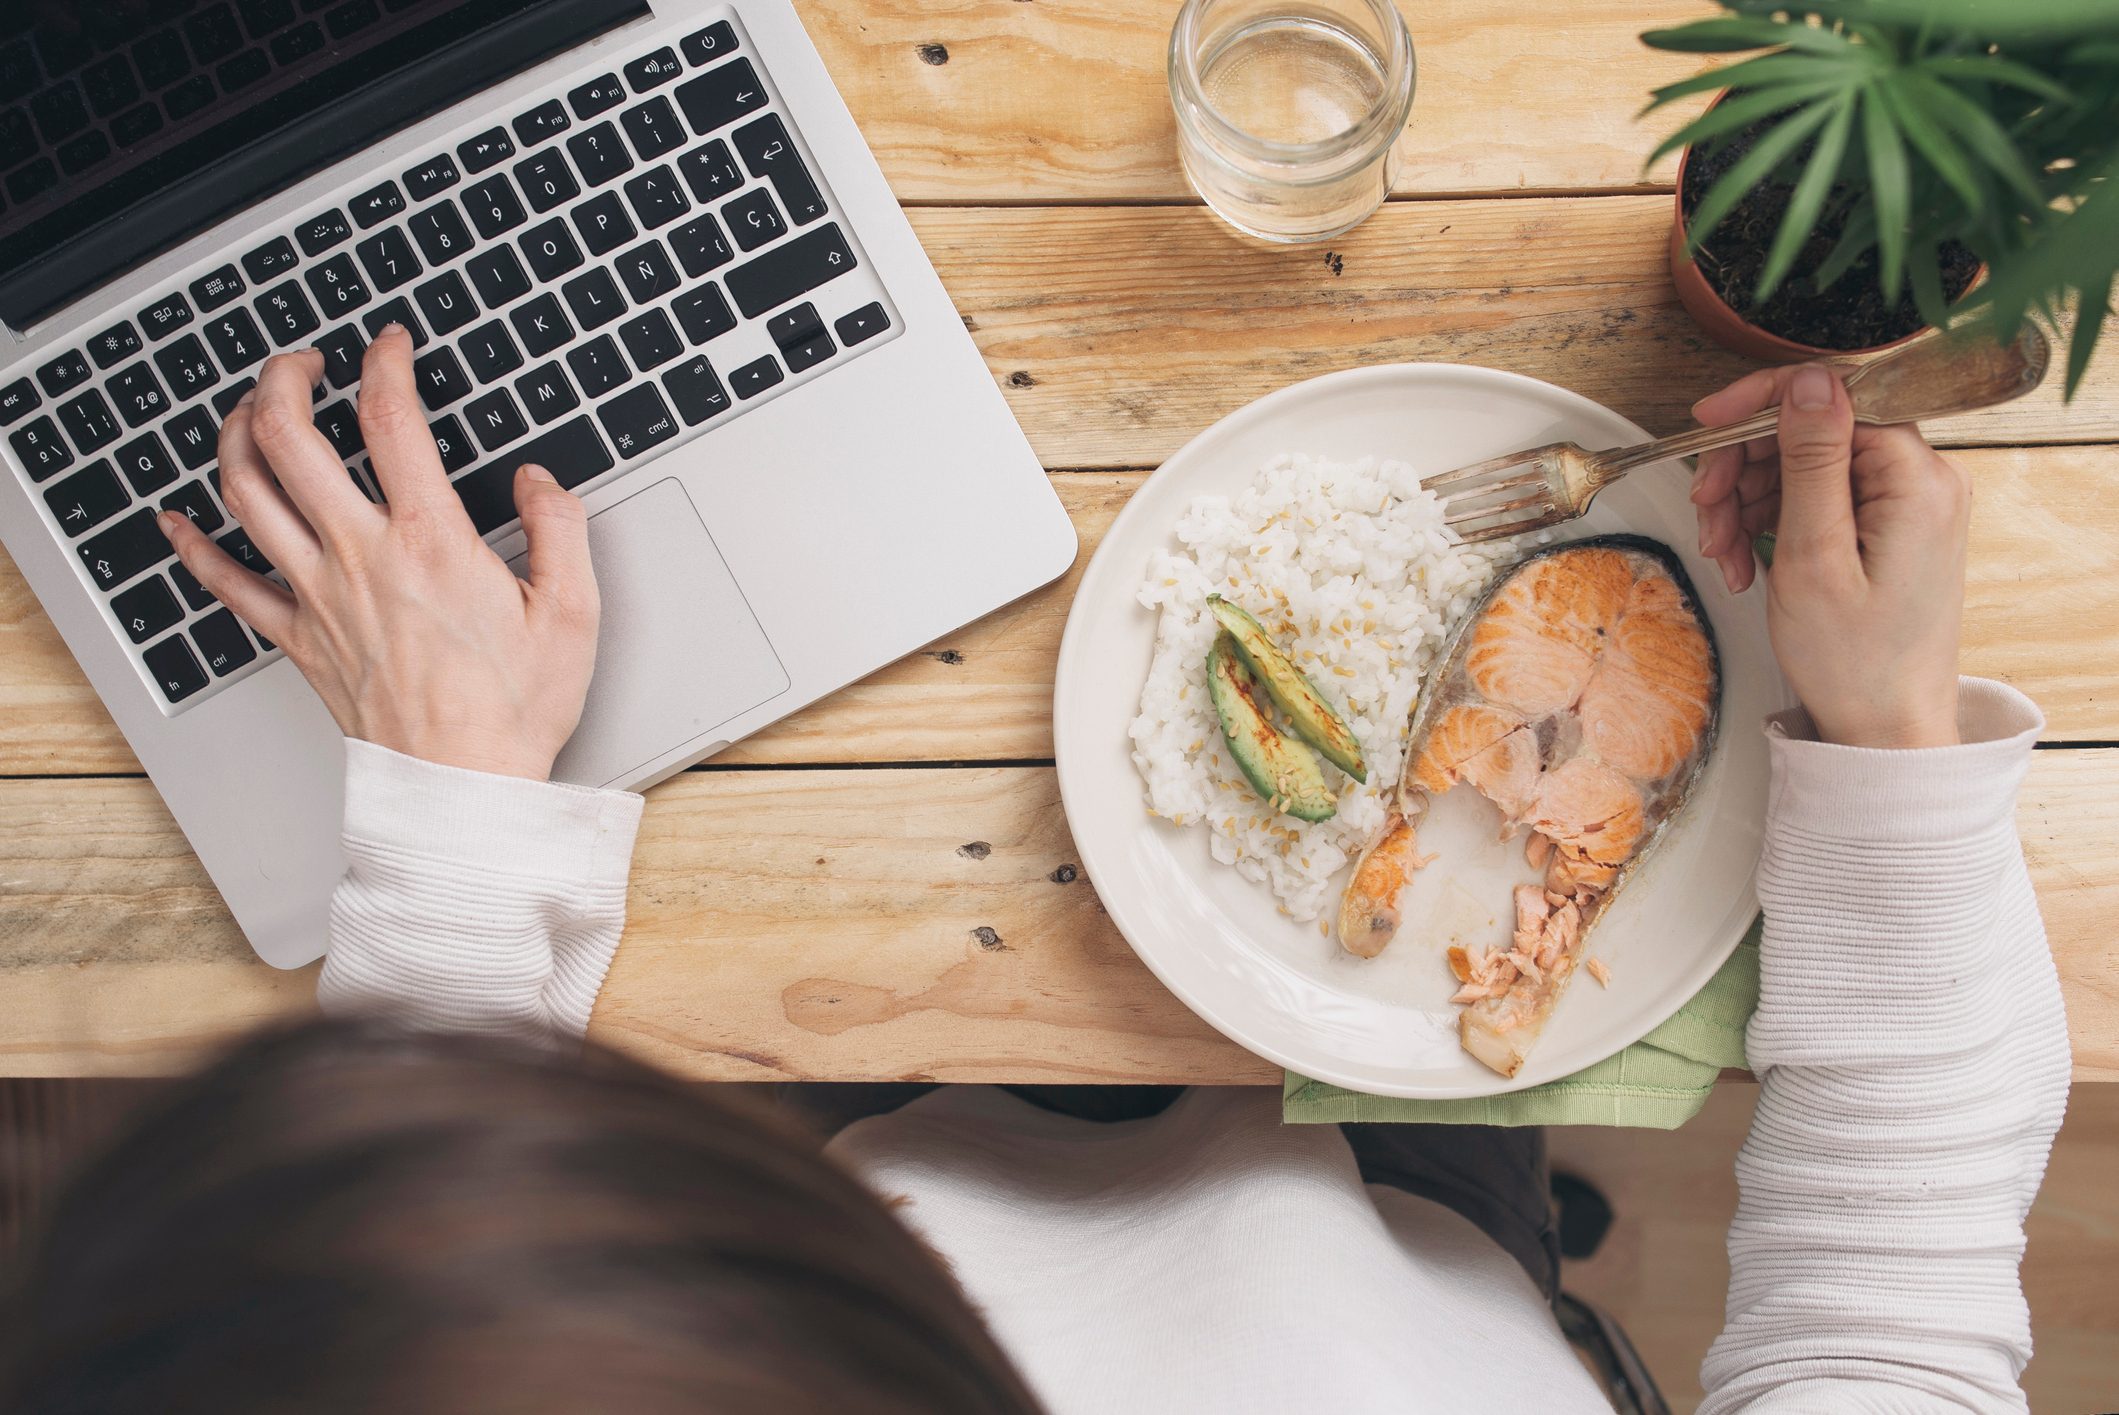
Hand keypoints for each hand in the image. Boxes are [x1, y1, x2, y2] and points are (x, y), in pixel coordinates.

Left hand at [158, 327, 600, 779]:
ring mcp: (319, 596)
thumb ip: (559, 529)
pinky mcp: (299, 638)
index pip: (391, 420)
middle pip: (290, 438)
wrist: (463, 787)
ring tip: (251, 411)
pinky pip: (225, 584)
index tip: (390, 345)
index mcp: (431, 541)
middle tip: (305, 363)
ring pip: (246, 493)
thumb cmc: (514, 711)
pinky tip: (178, 522)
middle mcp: (361, 558)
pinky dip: (192, 546)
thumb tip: (538, 480)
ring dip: (236, 435)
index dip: (386, 364)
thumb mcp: (573, 611)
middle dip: (286, 379)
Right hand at [1691, 362, 1968, 750]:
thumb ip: (1812, 460)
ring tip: (1723, 553)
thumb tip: (1810, 380)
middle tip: (1707, 511)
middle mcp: (1921, 481)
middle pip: (1814, 429)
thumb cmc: (1856, 662)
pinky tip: (1746, 561)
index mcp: (1915, 479)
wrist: (1885, 729)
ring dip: (1750, 500)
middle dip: (1747, 465)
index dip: (1762, 404)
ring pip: (1806, 464)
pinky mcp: (1887, 529)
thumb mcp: (1815, 555)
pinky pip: (1817, 498)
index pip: (1834, 396)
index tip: (1708, 426)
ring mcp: (1905, 505)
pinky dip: (1771, 523)